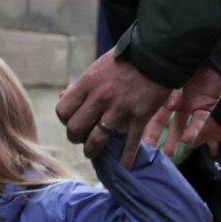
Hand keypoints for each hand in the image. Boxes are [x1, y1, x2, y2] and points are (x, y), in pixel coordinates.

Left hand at [56, 49, 172, 167]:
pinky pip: (129, 144)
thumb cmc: (127, 59)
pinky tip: (123, 168)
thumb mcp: (98, 66)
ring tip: (93, 152)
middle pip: (75, 129)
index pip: (63, 111)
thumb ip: (82, 85)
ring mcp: (119, 109)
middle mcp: (100, 98)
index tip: (73, 121)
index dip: (66, 120)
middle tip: (82, 138)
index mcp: (88, 83)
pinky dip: (125, 159)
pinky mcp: (139, 117)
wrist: (157, 54)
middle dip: (76, 138)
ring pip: (97, 140)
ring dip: (92, 151)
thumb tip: (63, 97)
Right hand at [142, 65, 220, 156]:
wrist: (206, 48)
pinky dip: (193, 130)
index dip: (143, 124)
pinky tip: (187, 139)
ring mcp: (190, 105)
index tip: (135, 136)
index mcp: (162, 92)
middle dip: (155, 136)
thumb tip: (166, 107)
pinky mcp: (205, 106)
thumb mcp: (168, 73)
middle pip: (163, 122)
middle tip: (149, 150)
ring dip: (175, 139)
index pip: (150, 111)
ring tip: (169, 152)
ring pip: (181, 126)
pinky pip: (199, 121)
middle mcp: (175, 101)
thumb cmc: (183, 56)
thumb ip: (165, 90)